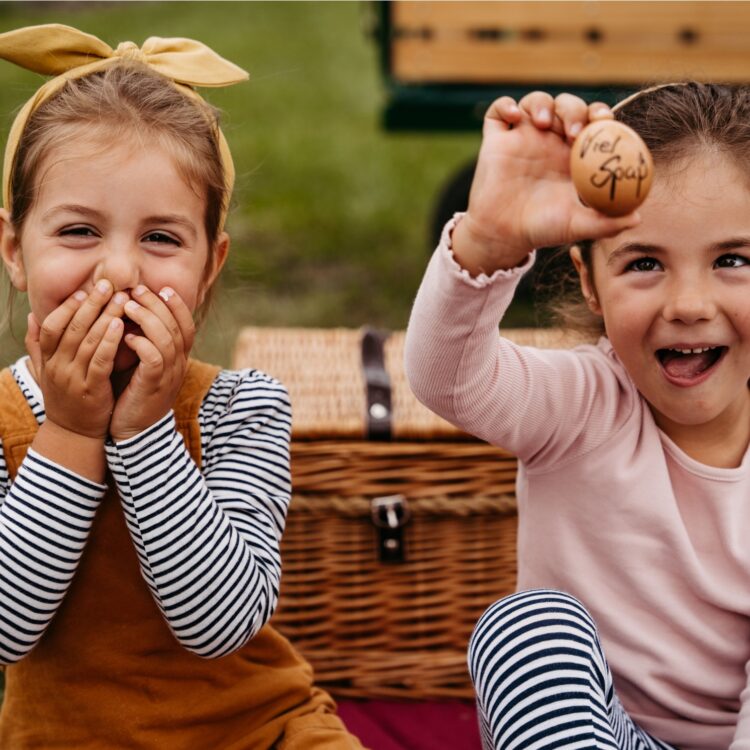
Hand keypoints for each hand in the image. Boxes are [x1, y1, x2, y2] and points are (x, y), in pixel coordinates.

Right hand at [26, 280, 125, 439]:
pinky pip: (99, 361)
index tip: (84, 289)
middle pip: (71, 328)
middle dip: (90, 304)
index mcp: (48, 360)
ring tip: (120, 299)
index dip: (67, 306)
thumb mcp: (47, 371)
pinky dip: (109, 342)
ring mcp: (73, 379)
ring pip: (87, 341)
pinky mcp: (91, 390)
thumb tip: (33, 316)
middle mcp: (57, 367)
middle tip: (107, 284)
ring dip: (104, 317)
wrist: (75, 434)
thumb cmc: (67, 397)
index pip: (52, 325)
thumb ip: (39, 345)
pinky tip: (121, 326)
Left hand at [109, 285, 194, 441]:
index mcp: (178, 359)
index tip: (162, 288)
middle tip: (137, 290)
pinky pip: (154, 359)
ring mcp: (169, 376)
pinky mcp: (153, 386)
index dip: (178, 305)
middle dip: (158, 304)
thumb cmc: (132, 394)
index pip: (188, 326)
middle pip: (177, 327)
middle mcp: (179, 365)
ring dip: (147, 318)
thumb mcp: (142, 365)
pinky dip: (141, 343)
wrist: (133, 432)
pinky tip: (126, 336)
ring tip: (127, 306)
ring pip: (167, 339)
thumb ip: (143, 340)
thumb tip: (131, 311)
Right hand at [452, 92, 641, 274]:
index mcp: (572, 155)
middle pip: (566, 106)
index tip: (605, 121)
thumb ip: (605, 223)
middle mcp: (548, 141)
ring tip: (544, 123)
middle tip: (574, 131)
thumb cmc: (542, 230)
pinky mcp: (496, 141)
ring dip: (543, 104)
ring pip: (536, 102)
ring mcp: (521, 138)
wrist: (504, 236)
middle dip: (574, 110)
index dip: (600, 114)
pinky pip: (498, 112)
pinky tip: (515, 116)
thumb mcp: (576, 226)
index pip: (591, 122)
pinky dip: (506, 105)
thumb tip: (636, 218)